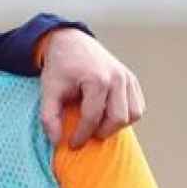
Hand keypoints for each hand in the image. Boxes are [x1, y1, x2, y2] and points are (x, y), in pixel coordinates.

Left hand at [38, 29, 144, 148]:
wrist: (71, 42)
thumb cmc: (60, 67)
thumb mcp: (48, 90)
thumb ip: (49, 117)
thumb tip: (57, 141)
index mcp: (97, 79)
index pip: (93, 117)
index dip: (82, 135)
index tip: (72, 144)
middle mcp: (117, 78)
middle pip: (118, 118)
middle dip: (101, 132)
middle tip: (85, 134)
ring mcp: (127, 78)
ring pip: (133, 114)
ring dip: (116, 125)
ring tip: (97, 124)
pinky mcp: (132, 79)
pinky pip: (137, 106)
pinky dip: (126, 115)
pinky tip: (107, 115)